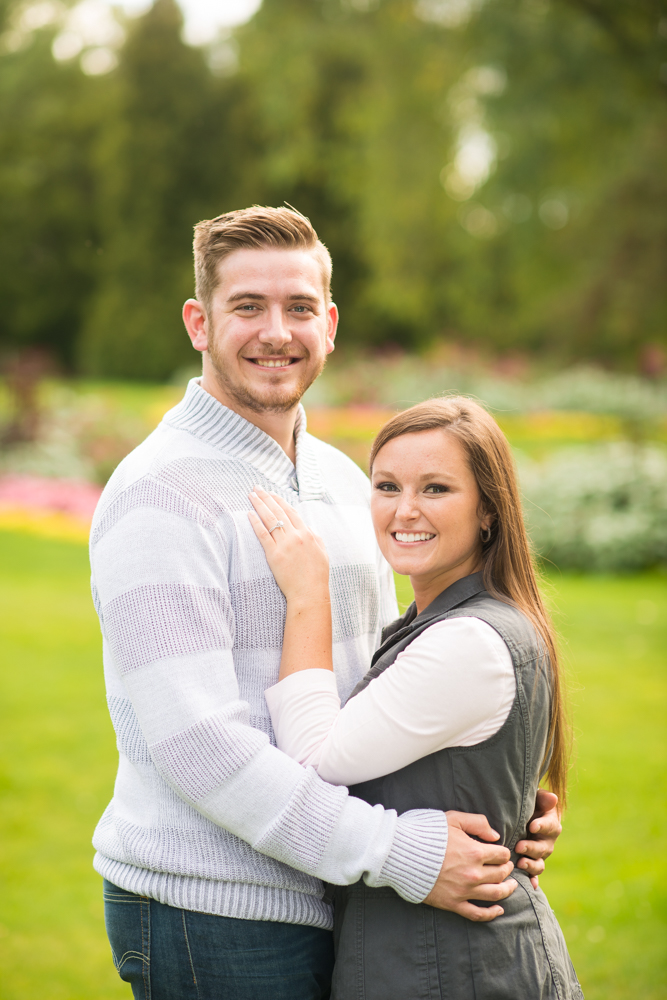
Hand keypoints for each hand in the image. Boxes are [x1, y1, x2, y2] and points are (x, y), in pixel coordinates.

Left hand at [248, 487, 329, 603]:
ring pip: (269, 519)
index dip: (280, 501)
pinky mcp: (274, 555)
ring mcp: (284, 545)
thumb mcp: (322, 552)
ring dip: (259, 505)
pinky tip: (249, 514)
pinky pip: (263, 535)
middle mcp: (296, 536)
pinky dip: (255, 523)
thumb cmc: (317, 576)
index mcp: (308, 534)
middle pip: (278, 511)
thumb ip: (315, 537)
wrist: (309, 593)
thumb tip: (308, 526)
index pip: (291, 512)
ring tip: (251, 495)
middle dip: (266, 497)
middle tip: (256, 488)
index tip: (271, 493)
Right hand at [424, 811, 516, 921]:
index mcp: (474, 852)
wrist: (401, 854)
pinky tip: (499, 909)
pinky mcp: (453, 903)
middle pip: (501, 874)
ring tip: (511, 886)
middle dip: (507, 869)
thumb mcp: (452, 819)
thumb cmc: (426, 833)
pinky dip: (492, 913)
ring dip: (507, 890)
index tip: (501, 852)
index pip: (501, 855)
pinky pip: (478, 914)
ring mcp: (464, 891)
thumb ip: (477, 823)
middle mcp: (473, 874)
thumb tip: (495, 835)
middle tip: (506, 866)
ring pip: (495, 894)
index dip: (503, 852)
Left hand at [514, 789, 561, 888]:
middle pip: (543, 848)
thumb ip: (543, 799)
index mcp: (550, 824)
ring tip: (520, 863)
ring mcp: (540, 855)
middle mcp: (547, 841)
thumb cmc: (529, 803)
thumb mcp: (536, 797)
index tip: (532, 826)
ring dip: (531, 865)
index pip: (550, 826)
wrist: (522, 815)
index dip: (542, 826)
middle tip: (519, 846)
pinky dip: (533, 880)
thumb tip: (552, 798)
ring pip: (539, 863)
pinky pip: (534, 875)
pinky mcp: (532, 863)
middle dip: (531, 848)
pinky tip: (530, 885)